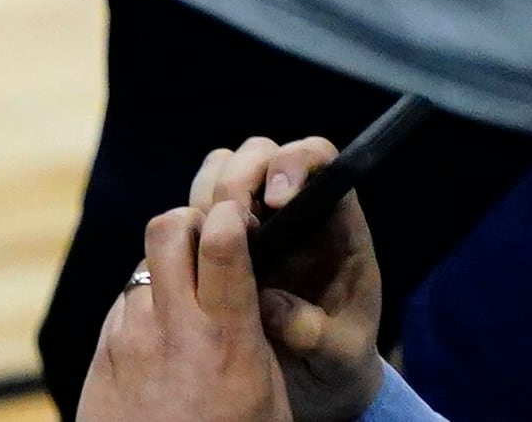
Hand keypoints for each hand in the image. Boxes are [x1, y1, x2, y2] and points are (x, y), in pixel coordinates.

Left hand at [78, 180, 287, 421]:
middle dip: (190, 220)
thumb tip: (255, 293)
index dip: (232, 215)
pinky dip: (146, 307)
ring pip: (144, 269)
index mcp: (225, 341)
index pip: (224, 245)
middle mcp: (172, 329)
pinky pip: (126, 306)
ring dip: (167, 271)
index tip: (243, 214)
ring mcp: (130, 337)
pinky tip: (164, 337)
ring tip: (190, 299)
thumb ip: (256, 340)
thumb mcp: (266, 402)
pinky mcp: (104, 353)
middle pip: (168, 230)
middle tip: (208, 237)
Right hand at [187, 135, 380, 421]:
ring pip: (221, 170)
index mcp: (335, 225)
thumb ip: (314, 332)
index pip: (318, 160)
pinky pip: (197, 206)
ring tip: (212, 241)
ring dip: (209, 194)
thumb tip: (270, 303)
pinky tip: (196, 255)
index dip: (294, 163)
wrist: (319, 377)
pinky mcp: (224, 237)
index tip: (276, 201)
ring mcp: (256, 220)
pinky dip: (189, 220)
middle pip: (261, 154)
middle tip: (233, 223)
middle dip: (240, 178)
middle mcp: (293, 210)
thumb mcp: (341, 354)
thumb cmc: (341, 355)